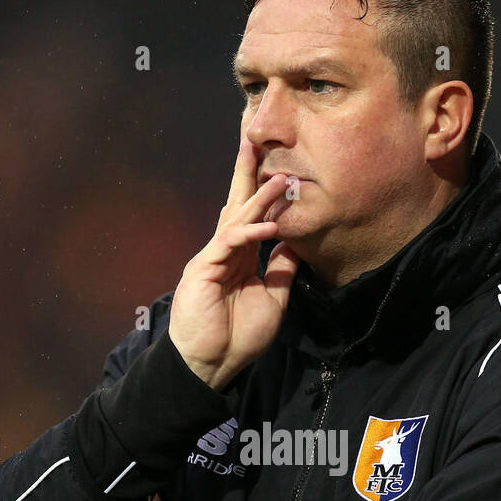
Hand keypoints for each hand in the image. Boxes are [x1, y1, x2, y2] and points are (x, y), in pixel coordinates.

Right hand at [168, 125, 299, 389]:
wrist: (211, 363)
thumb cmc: (237, 336)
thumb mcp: (273, 298)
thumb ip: (282, 269)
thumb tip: (296, 241)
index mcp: (240, 256)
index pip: (252, 214)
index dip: (262, 189)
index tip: (276, 163)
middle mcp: (225, 250)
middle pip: (237, 202)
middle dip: (246, 170)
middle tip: (253, 136)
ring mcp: (212, 257)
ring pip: (236, 218)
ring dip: (257, 197)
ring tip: (278, 176)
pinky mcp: (204, 269)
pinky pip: (229, 242)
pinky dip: (250, 232)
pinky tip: (270, 224)